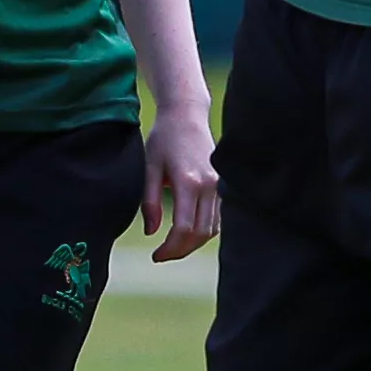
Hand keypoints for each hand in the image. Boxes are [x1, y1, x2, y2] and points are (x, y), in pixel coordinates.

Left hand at [142, 95, 219, 261]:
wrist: (186, 114)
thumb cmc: (164, 138)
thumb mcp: (149, 168)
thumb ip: (148, 202)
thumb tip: (150, 233)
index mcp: (188, 181)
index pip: (184, 228)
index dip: (170, 249)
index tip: (155, 256)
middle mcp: (209, 186)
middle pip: (200, 234)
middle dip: (180, 251)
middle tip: (161, 256)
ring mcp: (219, 186)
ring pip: (212, 229)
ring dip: (193, 243)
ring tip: (173, 246)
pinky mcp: (222, 185)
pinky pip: (217, 218)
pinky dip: (203, 231)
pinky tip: (187, 232)